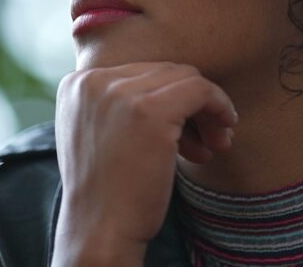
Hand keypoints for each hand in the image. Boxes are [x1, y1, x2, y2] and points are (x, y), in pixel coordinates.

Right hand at [51, 62, 237, 265]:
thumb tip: (174, 83)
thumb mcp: (98, 133)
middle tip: (207, 139)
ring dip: (207, 108)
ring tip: (216, 142)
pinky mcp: (151, 112)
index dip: (168, 99)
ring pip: (185, 77)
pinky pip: (200, 90)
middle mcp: (94, 80)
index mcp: (78, 83)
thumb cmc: (107, 191)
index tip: (181, 133)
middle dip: (190, 103)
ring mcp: (121, 94)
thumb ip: (117, 103)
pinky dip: (219, 105)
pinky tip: (225, 129)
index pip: (140, 71)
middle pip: (164, 71)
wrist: (99, 231)